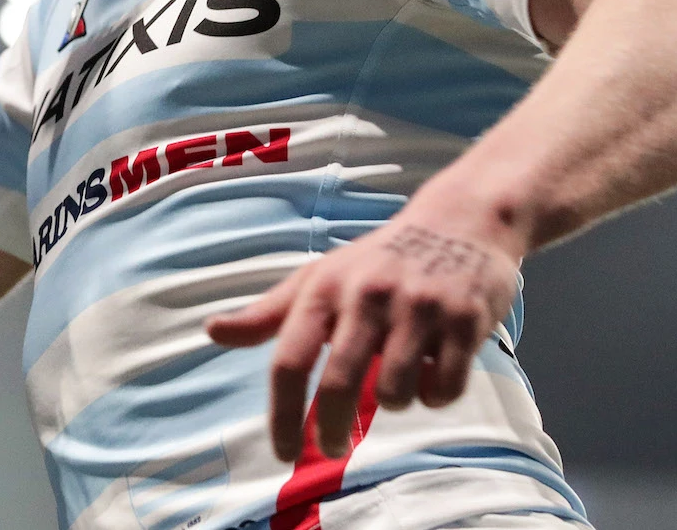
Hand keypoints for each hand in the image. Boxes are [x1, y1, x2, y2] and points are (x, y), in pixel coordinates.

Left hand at [204, 219, 521, 461]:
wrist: (459, 221)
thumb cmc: (376, 261)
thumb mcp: (318, 278)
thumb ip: (268, 314)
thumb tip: (211, 332)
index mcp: (325, 288)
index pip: (289, 360)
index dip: (282, 415)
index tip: (283, 454)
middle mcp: (368, 295)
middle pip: (337, 385)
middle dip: (331, 430)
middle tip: (333, 448)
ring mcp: (419, 307)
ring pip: (395, 394)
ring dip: (394, 400)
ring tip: (398, 376)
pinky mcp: (465, 320)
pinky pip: (444, 388)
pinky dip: (436, 394)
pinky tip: (433, 371)